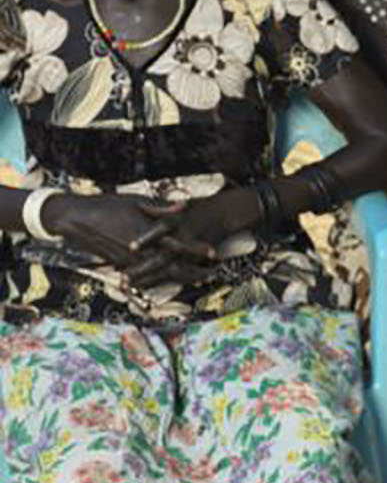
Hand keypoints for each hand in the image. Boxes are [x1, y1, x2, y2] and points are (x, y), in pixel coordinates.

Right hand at [44, 191, 243, 285]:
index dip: (197, 249)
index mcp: (147, 231)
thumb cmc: (108, 204)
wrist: (77, 218)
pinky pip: (145, 277)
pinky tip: (172, 281)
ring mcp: (129, 261)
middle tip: (211, 273)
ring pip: (160, 275)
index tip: (213, 253)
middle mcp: (140, 250)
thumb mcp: (137, 200)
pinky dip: (160, 280)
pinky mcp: (120, 266)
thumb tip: (185, 205)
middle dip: (194, 272)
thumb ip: (162, 206)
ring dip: (181, 278)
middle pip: (173, 267)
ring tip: (199, 279)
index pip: (178, 243)